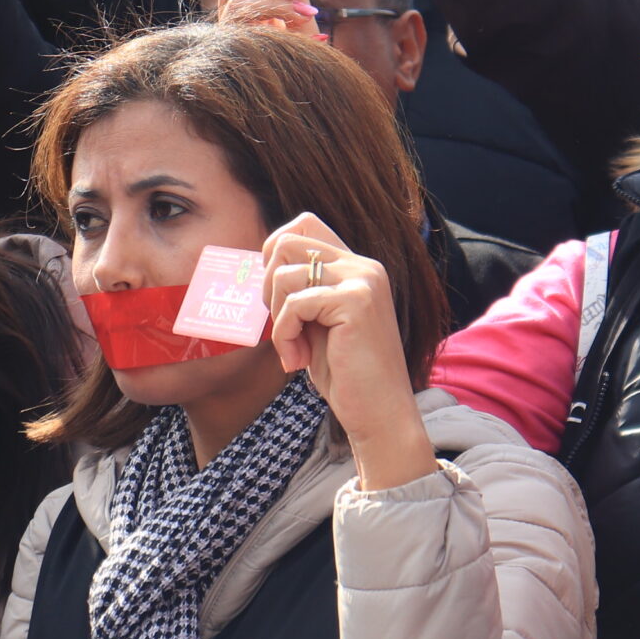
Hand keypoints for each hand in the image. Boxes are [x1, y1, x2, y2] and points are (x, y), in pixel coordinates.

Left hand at [262, 214, 431, 491]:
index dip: (275, 251)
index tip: (276, 297)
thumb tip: (259, 265)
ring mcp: (363, 280)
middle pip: (286, 242)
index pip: (304, 224)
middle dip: (269, 285)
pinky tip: (297, 360)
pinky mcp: (356, 301)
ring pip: (283, 273)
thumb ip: (302, 290)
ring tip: (294, 349)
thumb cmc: (345, 373)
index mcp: (357, 267)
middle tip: (283, 325)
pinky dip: (284, 335)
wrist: (380, 414)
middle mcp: (364, 265)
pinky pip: (293, 304)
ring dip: (277, 317)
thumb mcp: (318, 321)